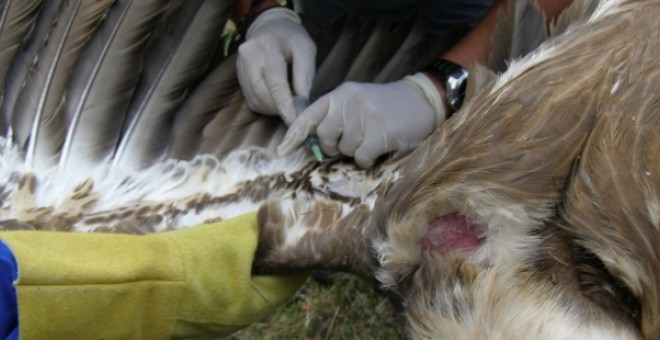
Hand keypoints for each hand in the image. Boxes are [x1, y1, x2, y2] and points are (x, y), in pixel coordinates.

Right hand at [237, 8, 315, 124]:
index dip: (284, 103)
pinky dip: (265, 106)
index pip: (275, 80)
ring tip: (287, 108)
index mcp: (268, 45)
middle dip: (278, 108)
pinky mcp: (239, 76)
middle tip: (294, 115)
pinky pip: (250, 98)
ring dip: (271, 109)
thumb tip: (302, 100)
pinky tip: (276, 102)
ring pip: (254, 98)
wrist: (270, 27)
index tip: (293, 119)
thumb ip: (306, 73)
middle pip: (261, 92)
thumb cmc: (292, 40)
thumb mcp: (306, 49)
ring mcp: (240, 66)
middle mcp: (249, 55)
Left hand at [278, 73, 446, 167]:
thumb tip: (316, 146)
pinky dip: (367, 159)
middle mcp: (350, 102)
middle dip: (335, 145)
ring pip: (344, 149)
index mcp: (341, 94)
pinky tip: (378, 148)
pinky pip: (361, 157)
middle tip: (353, 139)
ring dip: (355, 151)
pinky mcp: (380, 133)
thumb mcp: (357, 102)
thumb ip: (336, 117)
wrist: (422, 100)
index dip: (294, 134)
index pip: (309, 115)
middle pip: (325, 136)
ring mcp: (365, 116)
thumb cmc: (386, 106)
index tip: (281, 150)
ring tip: (371, 138)